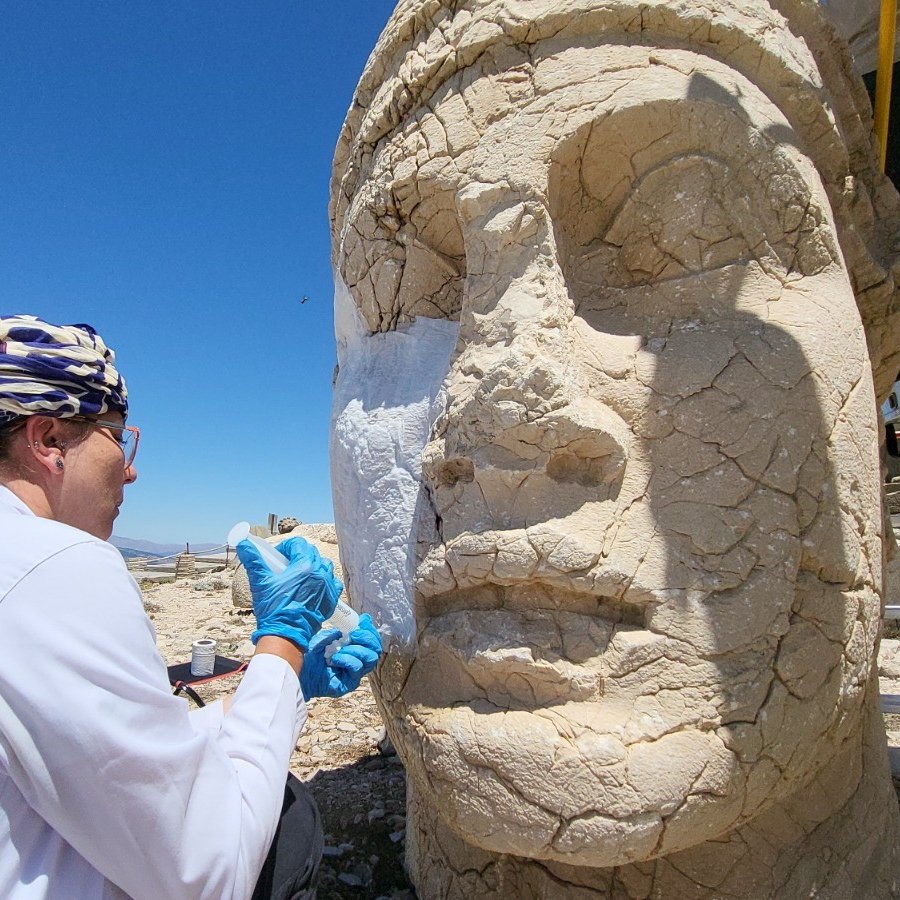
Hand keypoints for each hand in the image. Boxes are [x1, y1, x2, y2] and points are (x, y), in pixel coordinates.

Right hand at [236, 537, 342, 651]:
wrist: (286, 635)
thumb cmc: (273, 609)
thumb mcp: (260, 582)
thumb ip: (253, 560)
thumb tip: (244, 543)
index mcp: (304, 566)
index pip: (298, 544)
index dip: (286, 547)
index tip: (278, 556)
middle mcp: (319, 573)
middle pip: (312, 553)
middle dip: (298, 555)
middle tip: (285, 566)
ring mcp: (327, 586)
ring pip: (324, 566)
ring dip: (313, 566)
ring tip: (299, 576)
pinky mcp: (331, 600)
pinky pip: (333, 583)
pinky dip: (325, 581)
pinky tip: (313, 587)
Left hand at [300, 613, 382, 699]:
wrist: (296, 667)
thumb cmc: (311, 651)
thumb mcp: (331, 635)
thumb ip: (347, 627)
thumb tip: (366, 618)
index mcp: (355, 648)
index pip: (373, 640)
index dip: (370, 630)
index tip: (362, 621)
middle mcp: (357, 661)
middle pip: (375, 650)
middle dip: (367, 638)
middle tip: (353, 634)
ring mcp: (354, 673)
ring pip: (370, 659)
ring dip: (356, 649)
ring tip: (340, 648)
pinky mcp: (349, 683)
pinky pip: (357, 669)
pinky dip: (347, 659)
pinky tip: (335, 658)